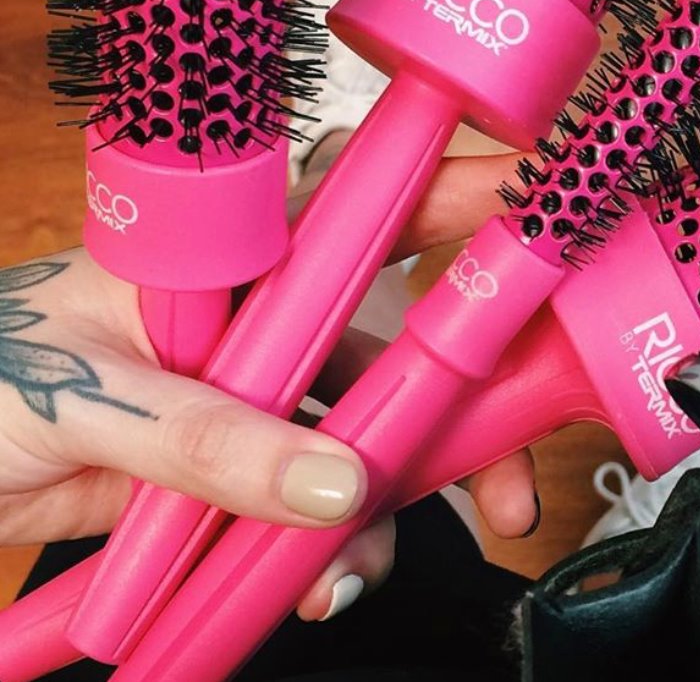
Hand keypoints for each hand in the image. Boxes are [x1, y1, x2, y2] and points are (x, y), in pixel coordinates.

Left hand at [0, 149, 537, 621]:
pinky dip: (326, 548)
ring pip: (362, 437)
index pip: (360, 210)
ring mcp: (251, 396)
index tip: (534, 201)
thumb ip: (211, 440)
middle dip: (464, 405)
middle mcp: (258, 318)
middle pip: (392, 342)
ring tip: (360, 570)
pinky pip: (309, 504)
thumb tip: (334, 479)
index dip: (454, 195)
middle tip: (507, 471)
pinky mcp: (235, 469)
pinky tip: (317, 580)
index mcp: (232, 255)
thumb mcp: (89, 396)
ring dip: (387, 505)